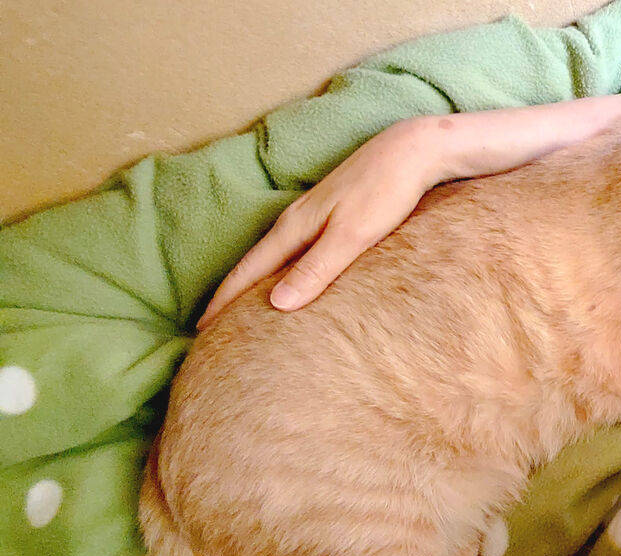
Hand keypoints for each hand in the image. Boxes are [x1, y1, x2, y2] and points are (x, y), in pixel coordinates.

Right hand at [197, 118, 442, 328]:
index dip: (224, 301)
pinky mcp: (332, 219)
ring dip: (256, 285)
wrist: (410, 153)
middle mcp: (296, 222)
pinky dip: (283, 273)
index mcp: (293, 228)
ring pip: (275, 259)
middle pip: (255, 265)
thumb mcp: (351, 235)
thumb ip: (317, 268)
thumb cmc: (384, 192)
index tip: (202, 330)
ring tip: (244, 313)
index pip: (248, 271)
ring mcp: (313, 219)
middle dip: (232, 297)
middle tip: (214, 330)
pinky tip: (291, 283)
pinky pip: (296, 253)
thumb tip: (276, 304)